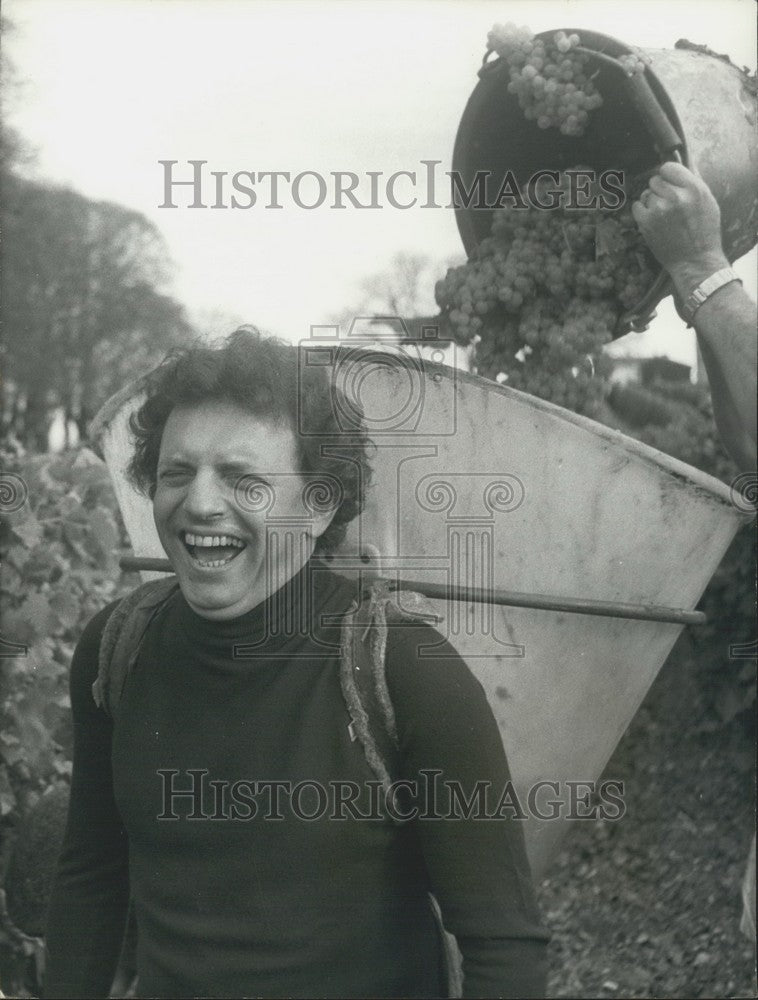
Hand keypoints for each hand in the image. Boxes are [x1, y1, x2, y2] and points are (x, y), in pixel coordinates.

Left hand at [631, 161, 728, 296]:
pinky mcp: (646, 223)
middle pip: (655, 180)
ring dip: (651, 202)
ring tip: (663, 216)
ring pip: (646, 194)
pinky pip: (637, 207)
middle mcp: (676, 196)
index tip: (669, 183)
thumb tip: (680, 161)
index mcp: (694, 188)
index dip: (667, 175)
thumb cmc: (704, 232)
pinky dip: (642, 212)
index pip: (668, 167)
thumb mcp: (708, 201)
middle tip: (668, 203)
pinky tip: (653, 221)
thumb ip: (693, 182)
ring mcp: (659, 210)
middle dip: (660, 190)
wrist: (695, 261)